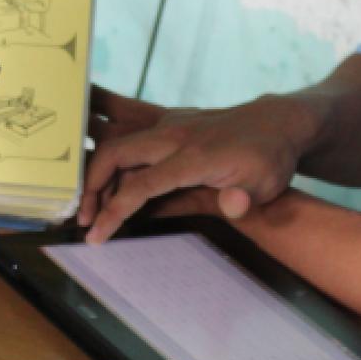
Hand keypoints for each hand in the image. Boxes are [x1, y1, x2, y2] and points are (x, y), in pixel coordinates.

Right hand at [78, 88, 313, 243]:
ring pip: (117, 144)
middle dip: (91, 187)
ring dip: (99, 174)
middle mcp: (175, 136)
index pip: (141, 184)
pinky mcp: (168, 123)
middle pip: (115, 154)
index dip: (114, 211)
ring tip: (93, 207)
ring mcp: (169, 125)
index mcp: (194, 155)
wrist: (276, 123)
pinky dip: (112, 160)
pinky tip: (108, 183)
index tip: (95, 236)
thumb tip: (234, 205)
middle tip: (84, 219)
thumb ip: (245, 198)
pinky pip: (130, 140)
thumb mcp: (266, 185)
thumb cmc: (269, 159)